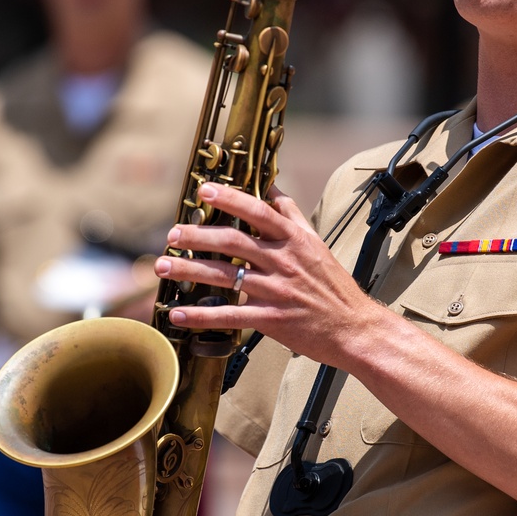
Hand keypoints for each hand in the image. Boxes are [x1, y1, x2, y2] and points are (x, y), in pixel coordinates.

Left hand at [154, 183, 384, 367]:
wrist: (354, 328)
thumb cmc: (333, 286)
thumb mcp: (316, 243)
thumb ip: (291, 215)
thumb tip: (272, 187)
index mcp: (294, 240)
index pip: (258, 212)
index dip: (230, 199)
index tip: (205, 190)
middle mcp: (283, 261)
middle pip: (233, 242)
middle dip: (198, 236)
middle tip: (172, 233)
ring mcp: (276, 290)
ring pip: (225, 276)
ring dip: (189, 270)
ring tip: (162, 266)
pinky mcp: (271, 319)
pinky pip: (229, 316)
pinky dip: (201, 315)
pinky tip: (178, 314)